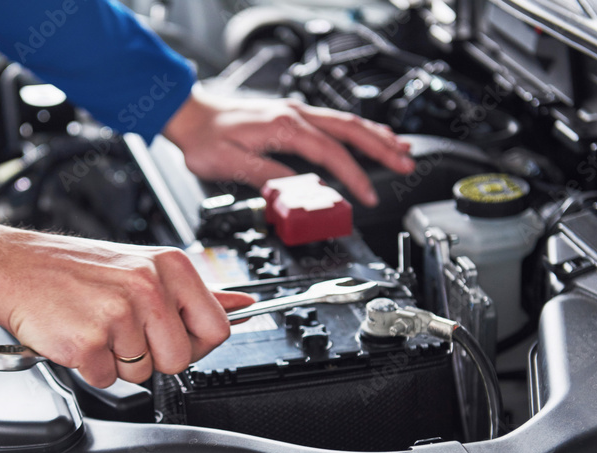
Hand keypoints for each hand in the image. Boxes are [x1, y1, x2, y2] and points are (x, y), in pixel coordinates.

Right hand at [0, 226, 255, 387]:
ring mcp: (118, 316)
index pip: (217, 328)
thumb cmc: (76, 270)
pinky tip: (78, 335)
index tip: (172, 335)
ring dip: (118, 360)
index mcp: (169, 267)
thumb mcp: (143, 265)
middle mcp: (148, 287)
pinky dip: (90, 366)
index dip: (195, 343)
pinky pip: (106, 379)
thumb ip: (195, 292)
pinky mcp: (89, 342)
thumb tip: (242, 305)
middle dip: (153, 356)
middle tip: (124, 331)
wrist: (16, 268)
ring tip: (97, 327)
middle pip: (180, 359)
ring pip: (142, 372)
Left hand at [163, 85, 414, 206]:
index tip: (366, 196)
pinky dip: (357, 129)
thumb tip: (296, 191)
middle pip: (350, 130)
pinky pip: (334, 120)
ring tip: (401, 149)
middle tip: (405, 164)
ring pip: (346, 121)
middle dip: (382, 148)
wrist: (190, 115)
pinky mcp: (291, 115)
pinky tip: (369, 135)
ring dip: (376, 136)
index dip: (353, 177)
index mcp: (283, 128)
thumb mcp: (230, 165)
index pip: (330, 154)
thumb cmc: (205, 140)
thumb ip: (266, 177)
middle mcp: (294, 115)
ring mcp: (295, 112)